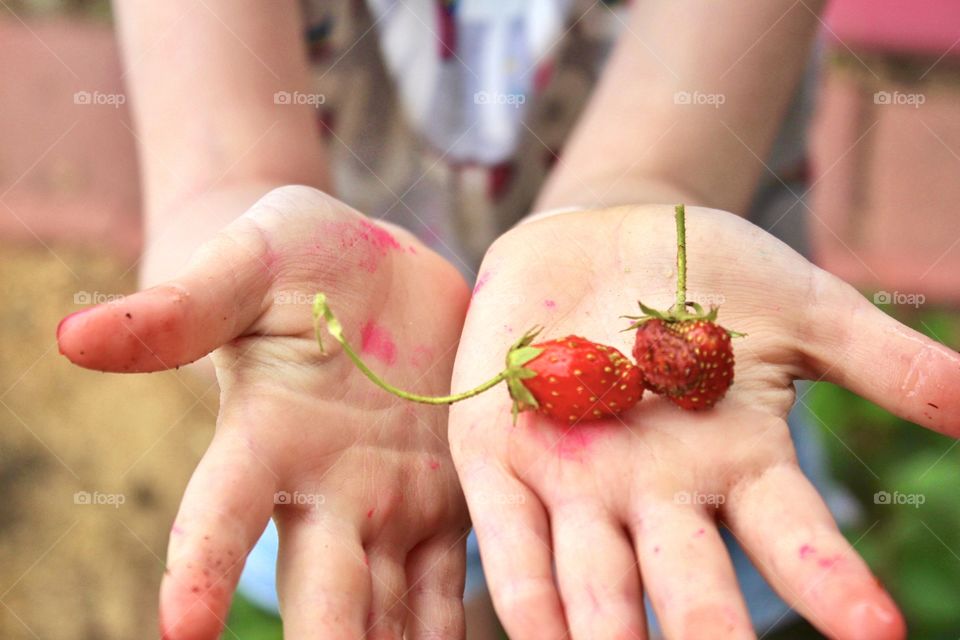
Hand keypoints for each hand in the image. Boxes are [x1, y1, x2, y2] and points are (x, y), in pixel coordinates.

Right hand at [57, 186, 471, 638]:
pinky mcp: (451, 496)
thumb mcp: (244, 266)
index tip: (181, 630)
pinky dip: (479, 620)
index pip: (222, 513)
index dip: (199, 568)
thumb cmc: (295, 256)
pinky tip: (523, 636)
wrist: (378, 268)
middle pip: (323, 592)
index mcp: (266, 437)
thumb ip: (181, 308)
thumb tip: (72, 333)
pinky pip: (461, 577)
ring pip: (395, 608)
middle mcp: (325, 491)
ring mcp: (393, 501)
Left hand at [448, 204, 959, 639]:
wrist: (599, 232)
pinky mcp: (500, 455)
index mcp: (734, 463)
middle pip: (690, 583)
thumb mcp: (799, 308)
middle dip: (711, 633)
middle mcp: (656, 492)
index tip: (880, 634)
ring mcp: (576, 480)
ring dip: (610, 635)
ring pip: (597, 581)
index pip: (792, 539)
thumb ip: (884, 361)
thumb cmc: (704, 272)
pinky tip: (541, 638)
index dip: (831, 584)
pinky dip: (523, 590)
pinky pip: (510, 537)